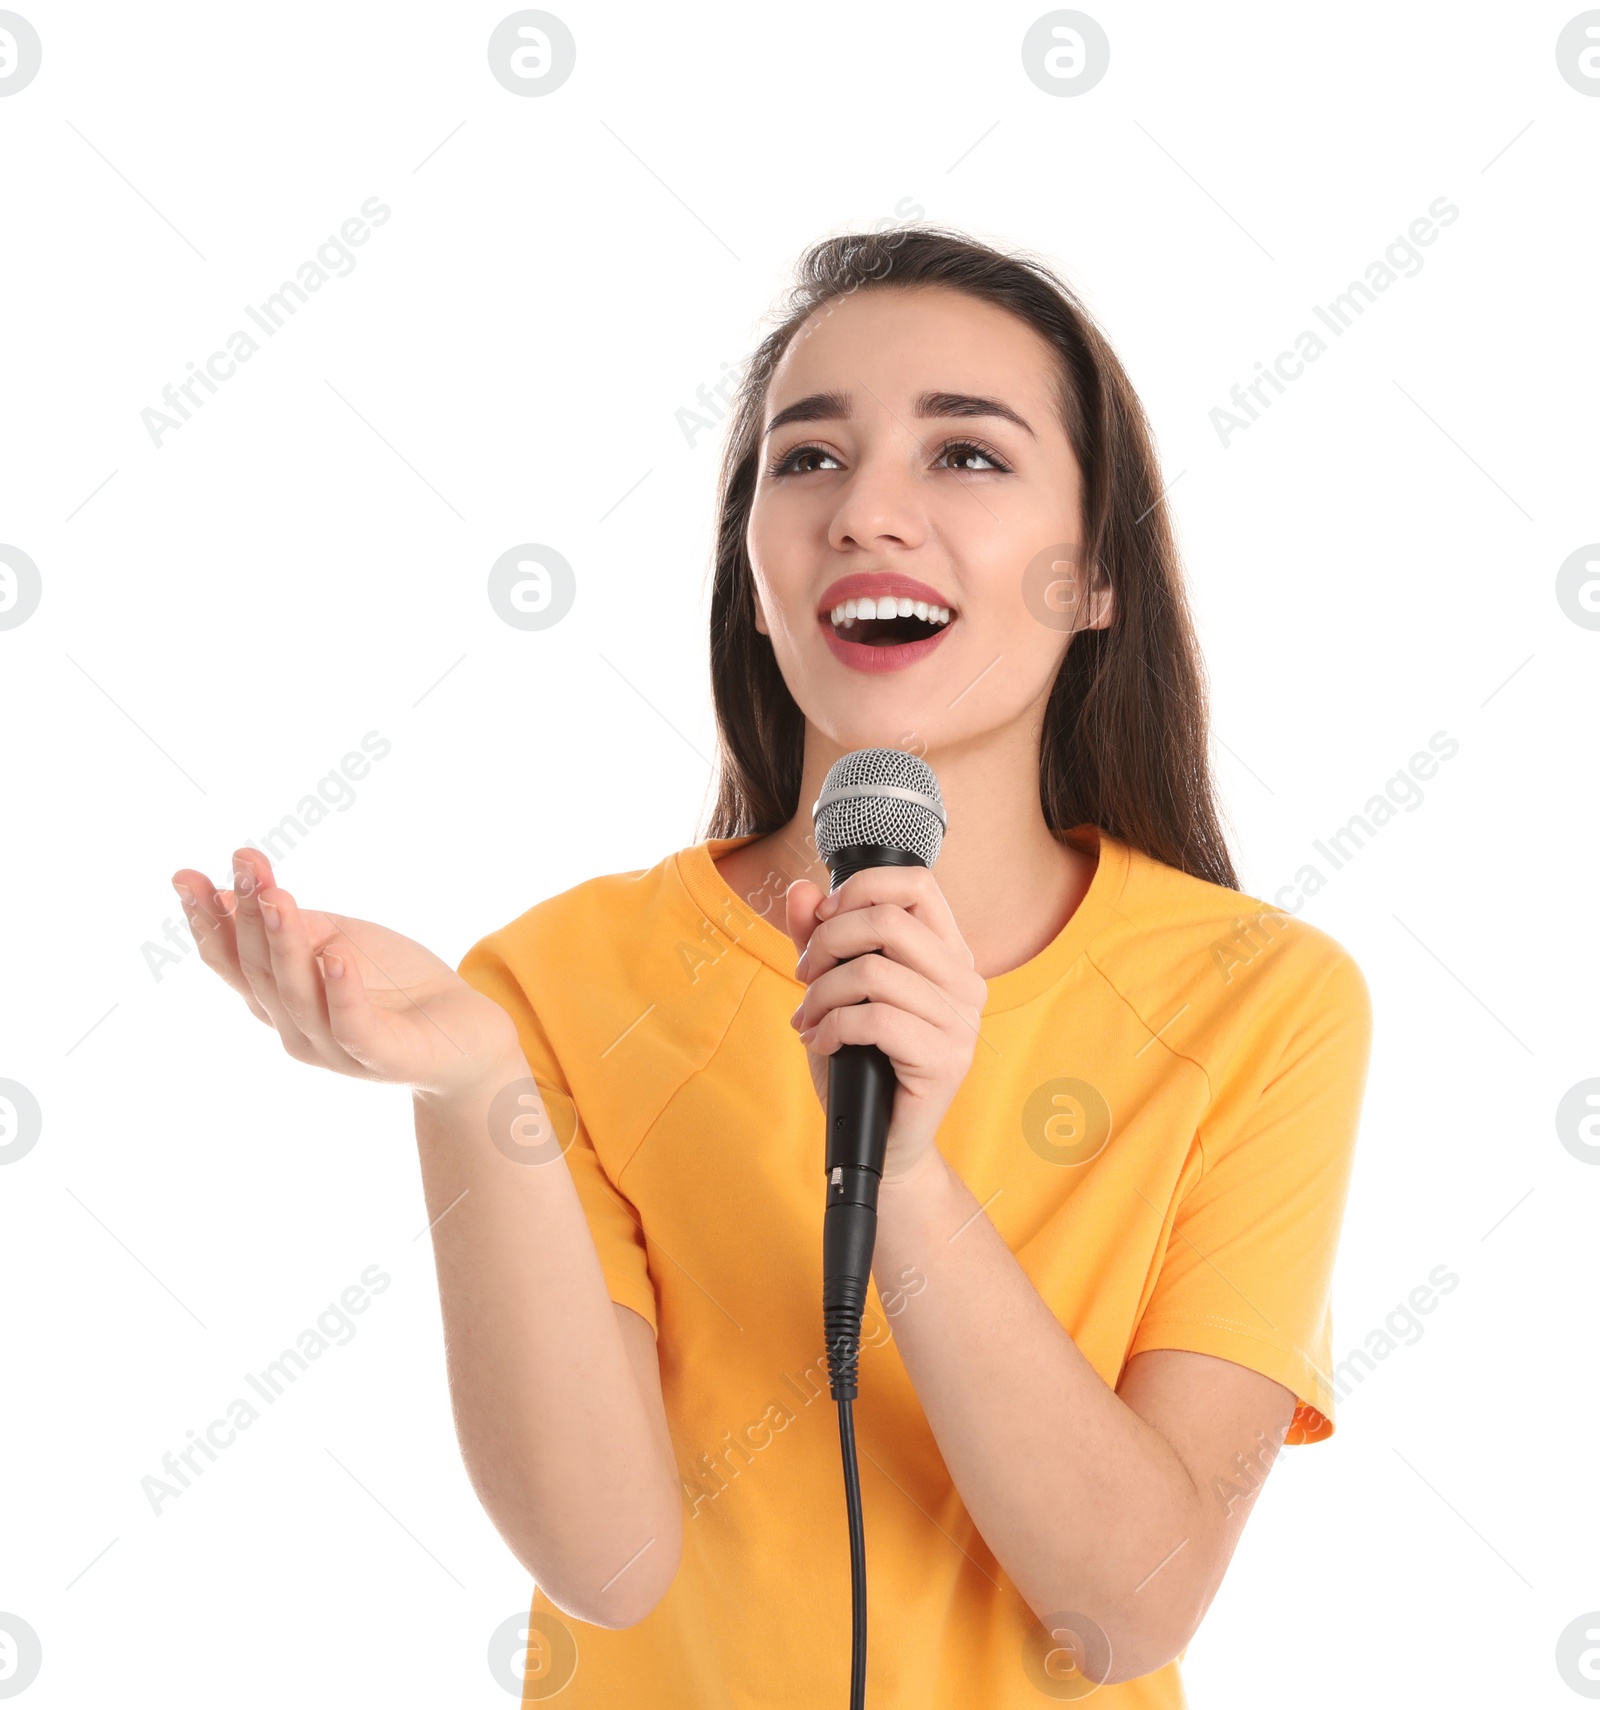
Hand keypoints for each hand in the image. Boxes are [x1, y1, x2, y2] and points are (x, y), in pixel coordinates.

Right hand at [170, 847, 523, 1102]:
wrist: (468, 1037)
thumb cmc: (397, 987)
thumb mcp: (340, 941)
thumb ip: (294, 926)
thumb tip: (233, 891)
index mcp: (280, 999)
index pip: (232, 961)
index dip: (207, 921)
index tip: (186, 877)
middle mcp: (295, 1027)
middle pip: (260, 970)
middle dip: (248, 917)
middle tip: (245, 866)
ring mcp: (335, 1047)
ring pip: (298, 994)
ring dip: (285, 944)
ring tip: (276, 897)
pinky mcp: (381, 1058)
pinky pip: (354, 1026)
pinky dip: (342, 992)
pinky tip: (337, 955)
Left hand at [782, 866, 987, 1185]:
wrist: (881, 1140)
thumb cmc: (861, 1063)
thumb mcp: (833, 991)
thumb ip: (819, 939)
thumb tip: (800, 890)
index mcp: (947, 953)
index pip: (916, 884)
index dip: (859, 888)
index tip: (823, 918)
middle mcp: (964, 980)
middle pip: (886, 921)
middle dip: (826, 942)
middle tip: (804, 974)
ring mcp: (961, 1021)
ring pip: (871, 972)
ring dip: (821, 994)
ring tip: (809, 1018)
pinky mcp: (945, 1059)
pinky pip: (875, 1020)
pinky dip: (832, 1028)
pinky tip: (820, 1042)